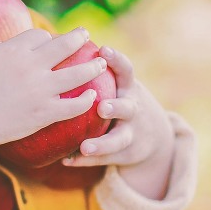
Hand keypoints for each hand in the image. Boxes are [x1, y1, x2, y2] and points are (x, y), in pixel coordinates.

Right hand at [0, 26, 107, 156]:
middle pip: (65, 46)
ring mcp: (40, 90)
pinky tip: (92, 97)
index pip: (41, 36)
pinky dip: (86, 100)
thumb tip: (5, 46)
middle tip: (87, 36)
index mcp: (12, 50)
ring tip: (101, 63)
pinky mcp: (44, 113)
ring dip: (93, 67)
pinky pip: (74, 105)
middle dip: (79, 38)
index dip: (47, 39)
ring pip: (77, 73)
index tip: (50, 44)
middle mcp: (30, 66)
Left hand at [61, 45, 175, 198]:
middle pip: (128, 108)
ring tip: (85, 146)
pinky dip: (86, 160)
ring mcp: (131, 133)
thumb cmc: (122, 100)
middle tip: (102, 107)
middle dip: (116, 107)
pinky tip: (67, 160)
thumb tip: (55, 49)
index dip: (117, 60)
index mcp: (129, 89)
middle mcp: (134, 110)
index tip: (104, 50)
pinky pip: (105, 159)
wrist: (155, 135)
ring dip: (101, 143)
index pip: (126, 71)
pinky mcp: (126, 154)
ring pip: (119, 139)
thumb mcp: (120, 86)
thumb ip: (97, 73)